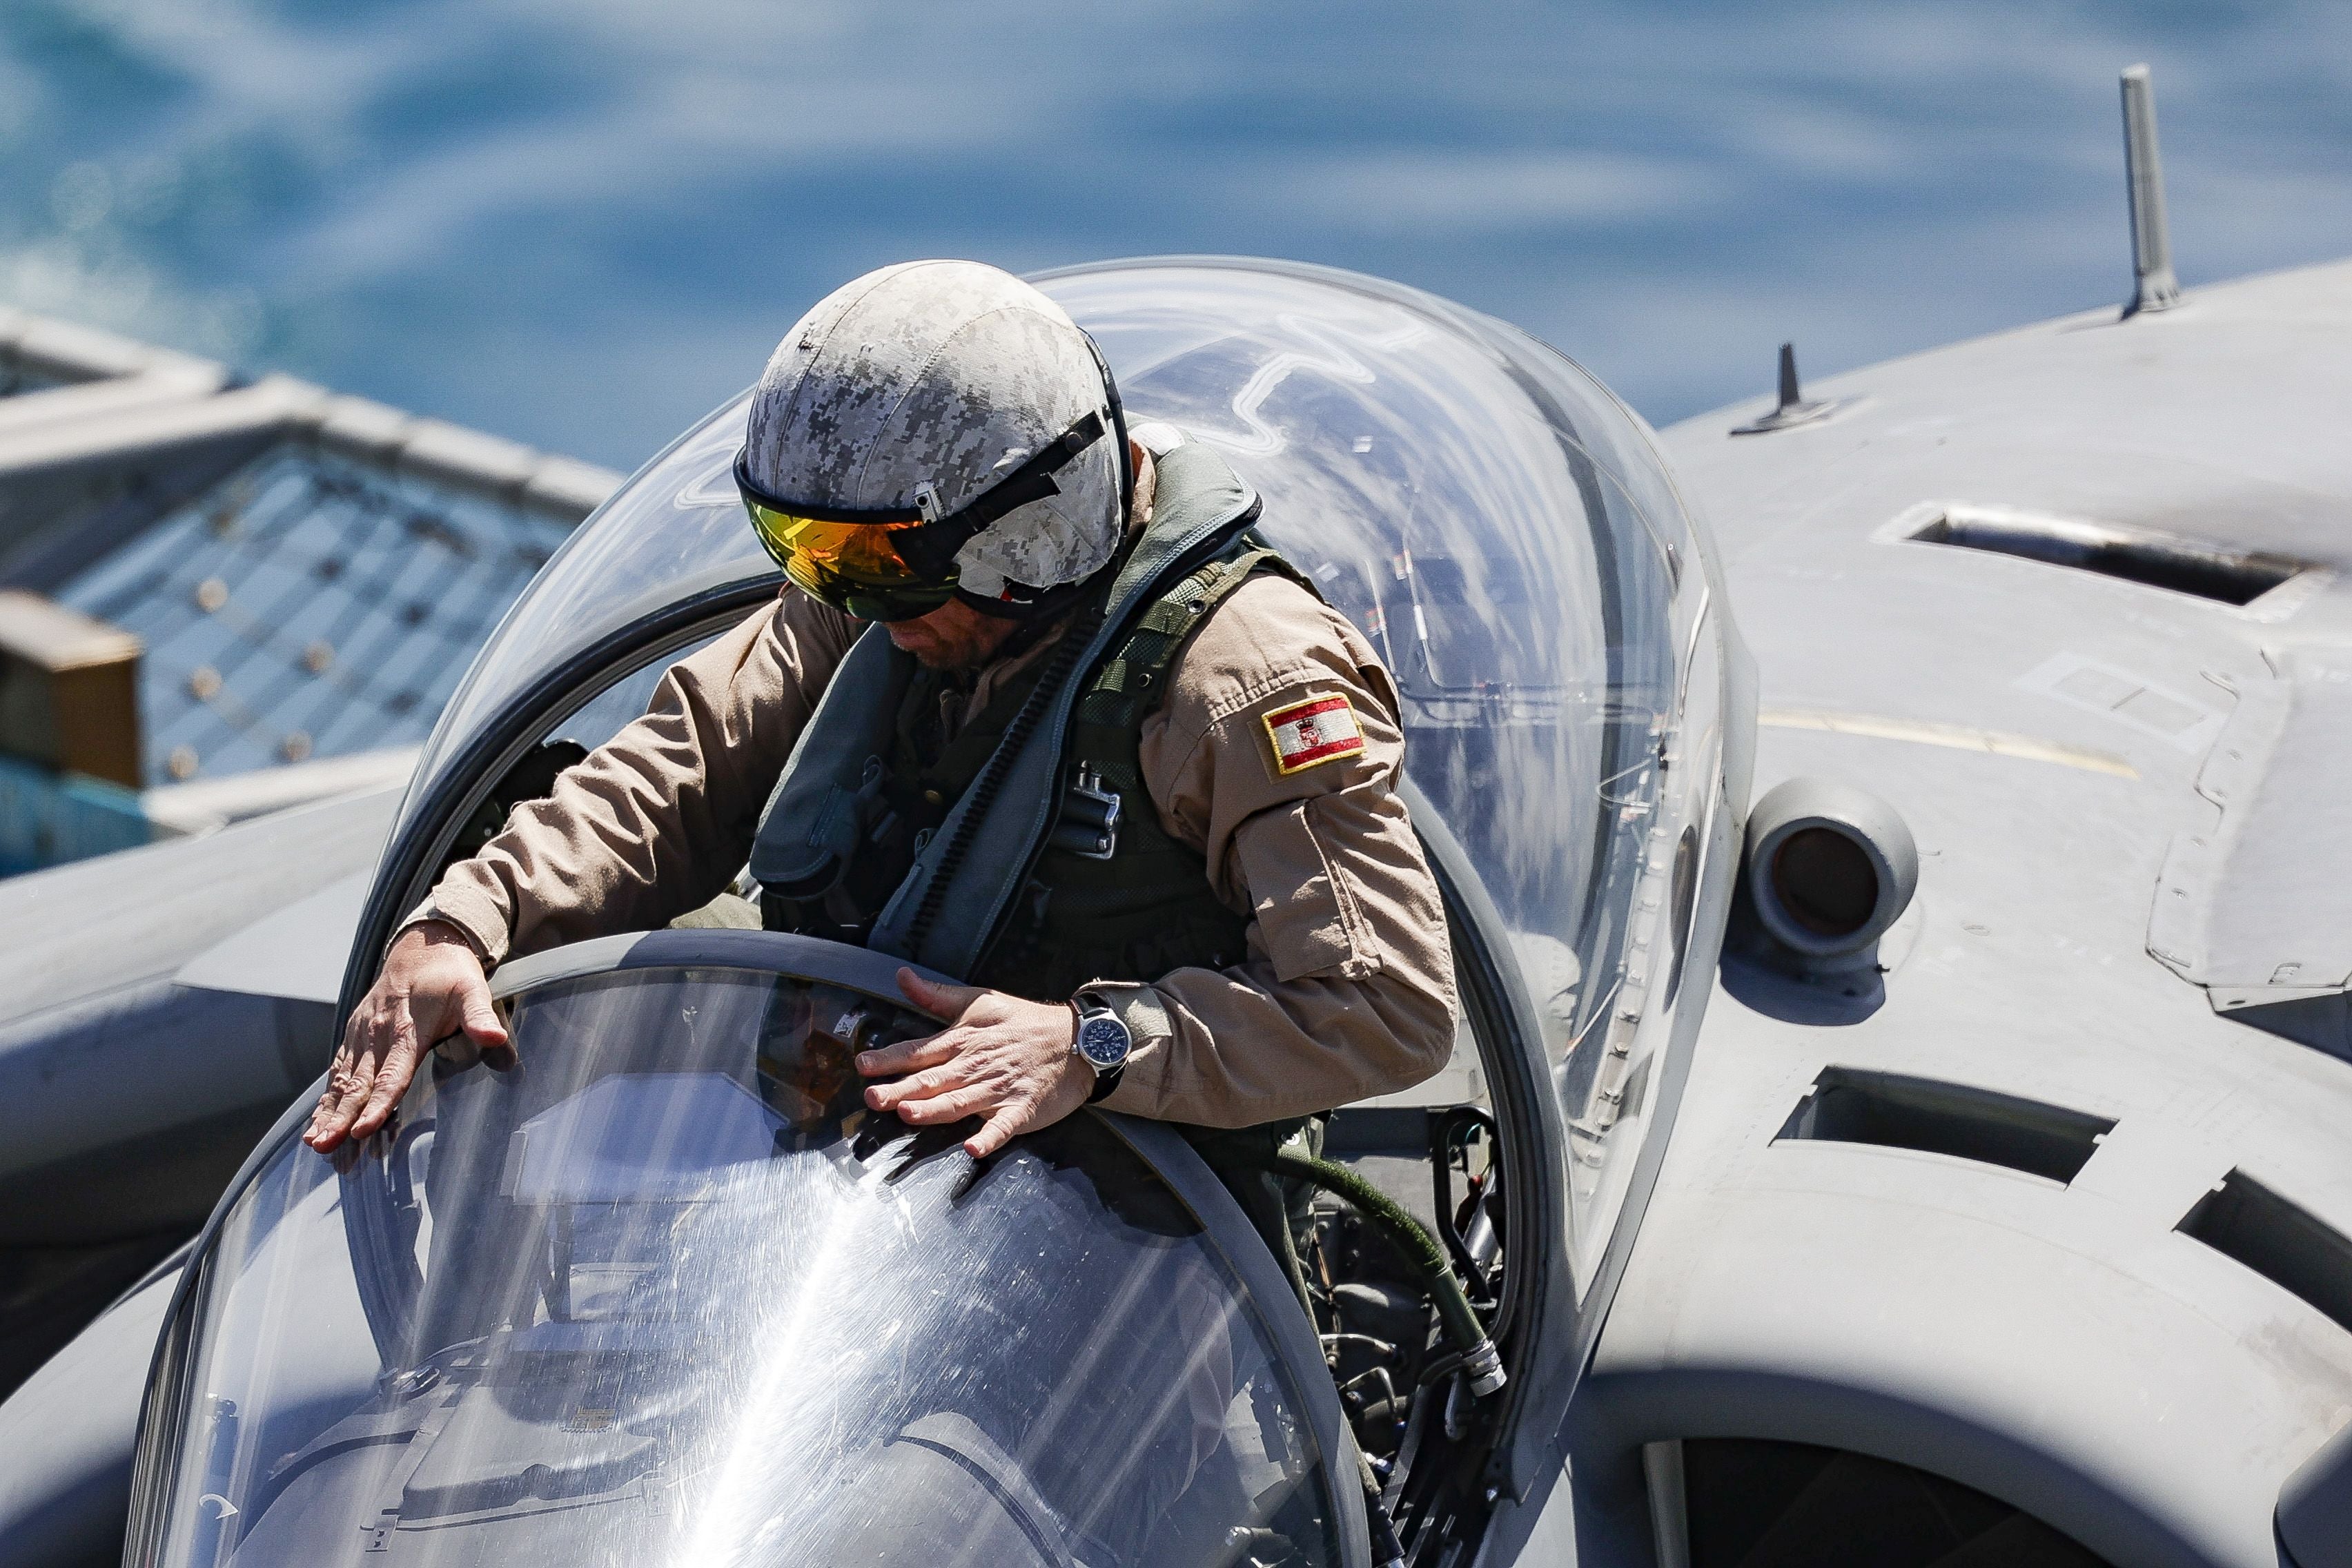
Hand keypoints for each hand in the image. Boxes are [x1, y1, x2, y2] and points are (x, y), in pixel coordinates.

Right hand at [304, 921, 507, 1152]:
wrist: (421, 949)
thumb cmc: (450, 975)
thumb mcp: (473, 990)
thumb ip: (481, 1017)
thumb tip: (496, 1039)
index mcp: (408, 1029)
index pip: (393, 1074)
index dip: (379, 1103)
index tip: (365, 1129)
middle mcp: (378, 1033)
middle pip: (359, 1083)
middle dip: (342, 1117)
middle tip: (326, 1146)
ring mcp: (362, 1034)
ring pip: (343, 1080)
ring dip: (328, 1112)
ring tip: (315, 1142)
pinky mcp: (354, 1035)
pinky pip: (337, 1070)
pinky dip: (325, 1097)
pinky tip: (315, 1122)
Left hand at [858, 970, 1091, 1157]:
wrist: (1076, 1040)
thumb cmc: (1023, 1022)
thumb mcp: (978, 1001)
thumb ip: (935, 996)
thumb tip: (901, 976)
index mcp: (962, 1041)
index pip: (918, 1051)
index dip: (889, 1058)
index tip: (862, 1065)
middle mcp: (976, 1066)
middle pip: (932, 1080)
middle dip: (901, 1089)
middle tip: (873, 1097)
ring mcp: (999, 1089)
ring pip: (961, 1102)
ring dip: (935, 1109)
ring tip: (909, 1114)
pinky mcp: (1022, 1109)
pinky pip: (1004, 1126)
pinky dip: (990, 1138)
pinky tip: (973, 1149)